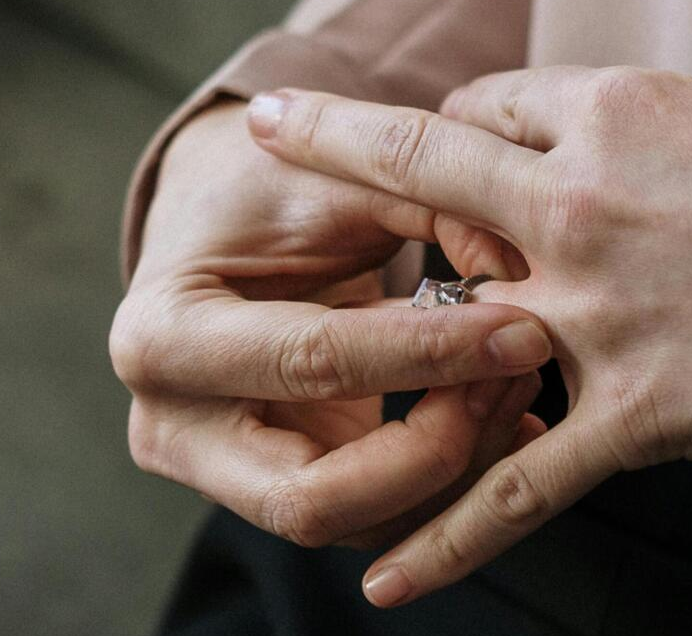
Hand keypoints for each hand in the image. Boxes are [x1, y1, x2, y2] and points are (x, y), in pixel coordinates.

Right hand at [110, 99, 550, 549]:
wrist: (224, 221)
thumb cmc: (273, 188)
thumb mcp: (340, 172)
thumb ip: (430, 204)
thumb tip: (518, 269)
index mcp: (165, 335)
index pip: (314, 361)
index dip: (430, 352)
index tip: (523, 330)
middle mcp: (174, 426)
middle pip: (313, 497)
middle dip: (435, 450)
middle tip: (518, 376)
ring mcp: (224, 475)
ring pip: (357, 522)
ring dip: (458, 469)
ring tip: (519, 384)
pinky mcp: (283, 489)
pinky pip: (379, 516)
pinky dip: (454, 480)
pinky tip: (508, 418)